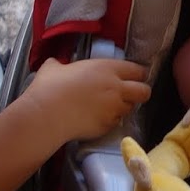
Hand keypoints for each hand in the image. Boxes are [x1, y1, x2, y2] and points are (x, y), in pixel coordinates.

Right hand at [22, 57, 150, 141]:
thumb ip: (61, 64)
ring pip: (130, 108)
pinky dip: (109, 120)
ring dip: (123, 107)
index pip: (138, 70)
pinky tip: (96, 118)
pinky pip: (115, 123)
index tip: (132, 77)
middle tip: (129, 94)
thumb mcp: (54, 67)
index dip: (137, 74)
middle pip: (144, 91)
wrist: (46, 114)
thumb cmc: (49, 87)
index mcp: (108, 69)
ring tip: (107, 107)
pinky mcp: (108, 126)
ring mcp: (114, 109)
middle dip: (140, 92)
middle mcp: (117, 88)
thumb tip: (56, 64)